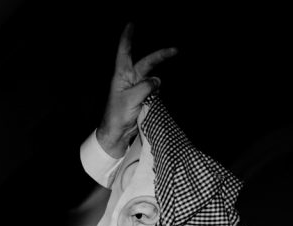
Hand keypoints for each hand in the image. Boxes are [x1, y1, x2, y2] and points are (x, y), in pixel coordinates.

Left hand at [96, 23, 176, 158]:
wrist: (116, 134)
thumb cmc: (117, 115)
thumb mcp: (132, 98)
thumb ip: (146, 86)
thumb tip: (157, 80)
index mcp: (121, 75)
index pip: (124, 52)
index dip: (128, 38)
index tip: (131, 24)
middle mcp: (129, 79)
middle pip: (146, 62)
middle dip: (160, 56)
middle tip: (176, 50)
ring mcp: (136, 88)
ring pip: (152, 77)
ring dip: (157, 82)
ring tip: (153, 95)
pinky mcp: (142, 98)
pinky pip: (153, 90)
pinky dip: (157, 91)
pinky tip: (155, 99)